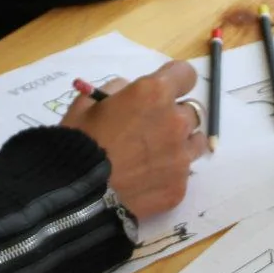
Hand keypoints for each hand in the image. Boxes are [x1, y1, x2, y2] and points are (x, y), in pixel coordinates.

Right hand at [59, 61, 206, 218]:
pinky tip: (145, 180)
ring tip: (153, 155)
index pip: (186, 74)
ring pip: (195, 142)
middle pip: (191, 111)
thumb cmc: (78, 144)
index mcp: (154, 94)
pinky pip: (183, 173)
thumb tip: (130, 92)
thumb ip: (116, 90)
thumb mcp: (87, 104)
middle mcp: (176, 122)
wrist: (78, 197)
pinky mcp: (180, 187)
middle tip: (149, 129)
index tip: (162, 92)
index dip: (174, 81)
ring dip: (180, 143)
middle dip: (174, 115)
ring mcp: (181, 157)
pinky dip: (169, 173)